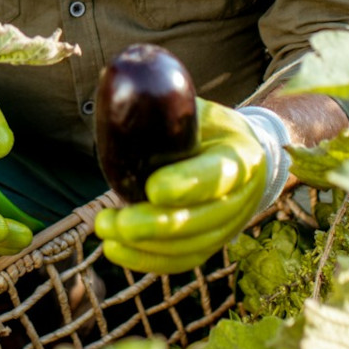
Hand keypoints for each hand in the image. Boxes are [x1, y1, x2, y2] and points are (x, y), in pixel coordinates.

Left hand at [93, 100, 273, 273]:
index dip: (188, 185)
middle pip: (203, 220)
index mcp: (242, 155)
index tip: (152, 189)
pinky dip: (148, 261)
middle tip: (118, 222)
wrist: (240, 153)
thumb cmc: (209, 127)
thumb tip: (120, 87)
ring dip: (145, 246)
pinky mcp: (211, 242)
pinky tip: (115, 250)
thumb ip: (168, 106)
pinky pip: (183, 260)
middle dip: (158, 226)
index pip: (219, 175)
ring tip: (106, 230)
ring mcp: (230, 225)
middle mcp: (243, 197)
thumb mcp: (198, 109)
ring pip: (191, 246)